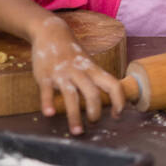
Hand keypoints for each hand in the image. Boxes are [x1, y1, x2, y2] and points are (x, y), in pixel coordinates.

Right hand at [31, 16, 125, 134]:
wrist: (52, 33)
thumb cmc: (73, 55)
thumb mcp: (89, 64)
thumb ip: (97, 80)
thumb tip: (109, 101)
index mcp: (94, 70)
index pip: (113, 85)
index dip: (119, 100)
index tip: (119, 114)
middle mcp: (80, 72)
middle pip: (93, 94)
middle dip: (96, 112)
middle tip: (95, 124)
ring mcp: (63, 74)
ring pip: (71, 96)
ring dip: (75, 116)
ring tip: (77, 132)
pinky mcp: (45, 76)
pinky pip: (47, 91)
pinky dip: (48, 102)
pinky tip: (49, 114)